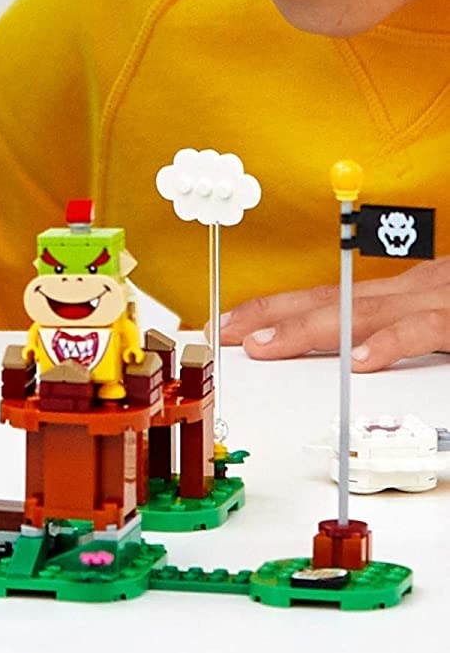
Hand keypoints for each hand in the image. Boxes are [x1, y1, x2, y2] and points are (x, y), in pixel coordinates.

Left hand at [221, 257, 449, 370]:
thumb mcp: (437, 315)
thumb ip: (398, 328)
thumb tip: (357, 351)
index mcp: (399, 293)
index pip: (325, 298)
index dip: (275, 309)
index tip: (232, 324)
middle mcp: (408, 292)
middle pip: (326, 300)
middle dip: (270, 314)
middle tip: (224, 332)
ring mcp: (431, 301)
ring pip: (358, 311)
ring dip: (305, 327)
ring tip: (262, 345)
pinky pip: (420, 329)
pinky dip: (388, 342)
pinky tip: (358, 360)